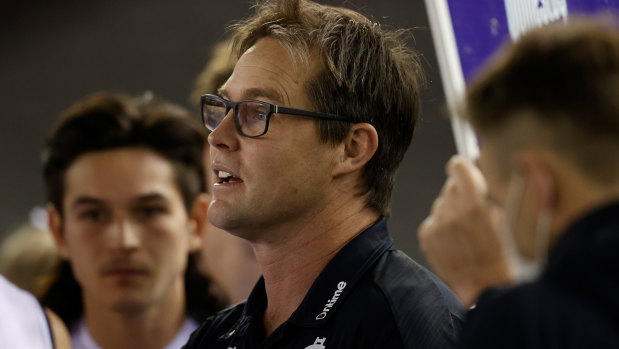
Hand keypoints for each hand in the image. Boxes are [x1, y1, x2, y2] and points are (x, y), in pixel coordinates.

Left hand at [418, 155, 512, 306]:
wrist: (487, 288)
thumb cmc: (506, 253)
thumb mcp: (513, 217)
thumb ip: (498, 186)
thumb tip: (483, 159)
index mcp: (474, 205)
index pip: (458, 166)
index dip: (465, 167)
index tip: (469, 172)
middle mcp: (451, 213)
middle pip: (450, 185)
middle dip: (462, 193)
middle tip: (476, 211)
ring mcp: (436, 225)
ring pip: (442, 203)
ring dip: (453, 210)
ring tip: (468, 230)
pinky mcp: (426, 236)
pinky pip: (433, 219)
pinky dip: (443, 225)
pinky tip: (457, 239)